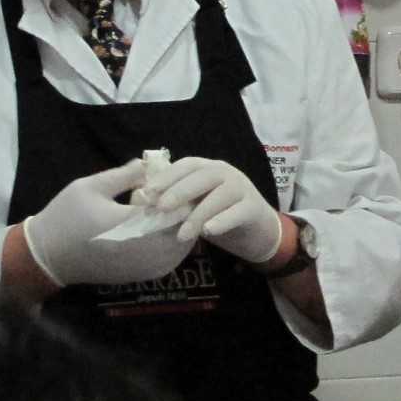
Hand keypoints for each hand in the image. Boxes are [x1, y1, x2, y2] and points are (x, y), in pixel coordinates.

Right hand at [17, 154, 193, 287]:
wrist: (49, 256)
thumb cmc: (66, 216)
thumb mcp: (90, 186)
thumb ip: (123, 175)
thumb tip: (149, 165)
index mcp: (127, 224)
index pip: (170, 210)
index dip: (180, 196)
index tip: (179, 183)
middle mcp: (140, 250)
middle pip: (180, 233)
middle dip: (183, 215)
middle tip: (180, 196)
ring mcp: (142, 268)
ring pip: (178, 251)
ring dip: (180, 231)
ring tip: (172, 213)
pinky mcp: (139, 277)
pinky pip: (168, 263)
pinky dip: (172, 248)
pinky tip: (163, 233)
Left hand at [143, 154, 289, 264]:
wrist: (258, 231)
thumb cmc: (220, 215)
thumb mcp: (197, 204)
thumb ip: (177, 200)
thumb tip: (142, 201)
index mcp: (209, 167)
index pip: (186, 166)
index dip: (166, 176)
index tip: (147, 192)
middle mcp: (226, 173)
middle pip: (201, 177)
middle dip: (178, 191)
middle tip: (160, 208)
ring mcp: (242, 188)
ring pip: (218, 197)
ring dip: (197, 215)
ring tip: (182, 234)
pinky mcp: (254, 208)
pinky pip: (237, 213)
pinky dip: (222, 221)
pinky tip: (209, 231)